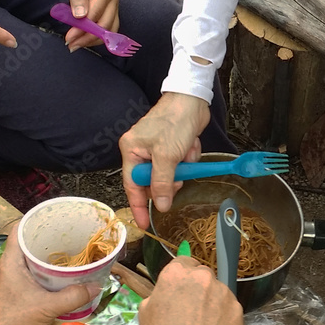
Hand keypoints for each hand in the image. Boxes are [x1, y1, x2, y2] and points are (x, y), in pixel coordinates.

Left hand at [0, 228, 101, 324]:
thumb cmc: (13, 321)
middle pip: (27, 242)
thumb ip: (73, 297)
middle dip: (47, 238)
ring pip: (29, 258)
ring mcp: (10, 278)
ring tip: (69, 254)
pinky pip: (30, 273)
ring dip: (46, 256)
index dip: (35, 219)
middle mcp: (8, 265)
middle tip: (69, 237)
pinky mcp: (13, 290)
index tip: (56, 219)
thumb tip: (96, 286)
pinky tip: (60, 277)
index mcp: (11, 261)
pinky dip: (44, 272)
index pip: (19, 228)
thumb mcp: (47, 307)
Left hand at [58, 0, 120, 51]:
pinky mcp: (109, 10)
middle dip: (88, 37)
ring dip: (93, 40)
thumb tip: (80, 17)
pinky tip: (83, 39)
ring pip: (109, 29)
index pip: (97, 14)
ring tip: (75, 44)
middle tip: (70, 45)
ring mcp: (113, 4)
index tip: (69, 37)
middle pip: (106, 25)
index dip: (83, 28)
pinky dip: (96, 36)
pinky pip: (106, 27)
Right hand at [119, 92, 209, 227]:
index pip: (132, 186)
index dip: (139, 207)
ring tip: (186, 150)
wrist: (193, 99)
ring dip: (182, 165)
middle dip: (171, 179)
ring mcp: (156, 148)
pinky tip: (190, 144)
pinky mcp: (171, 146)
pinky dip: (188, 157)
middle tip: (179, 174)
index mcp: (131, 150)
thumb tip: (160, 206)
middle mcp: (140, 150)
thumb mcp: (167, 155)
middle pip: (153, 181)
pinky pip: (179, 163)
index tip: (144, 225)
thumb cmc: (175, 121)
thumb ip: (162, 183)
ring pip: (170, 174)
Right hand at [139, 258, 242, 324]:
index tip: (180, 289)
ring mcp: (223, 293)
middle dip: (197, 288)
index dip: (181, 277)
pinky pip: (228, 308)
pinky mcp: (237, 310)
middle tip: (190, 310)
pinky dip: (222, 317)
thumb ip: (160, 294)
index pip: (183, 261)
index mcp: (177, 274)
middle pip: (201, 275)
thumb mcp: (146, 313)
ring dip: (211, 302)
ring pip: (217, 292)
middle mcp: (203, 277)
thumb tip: (167, 293)